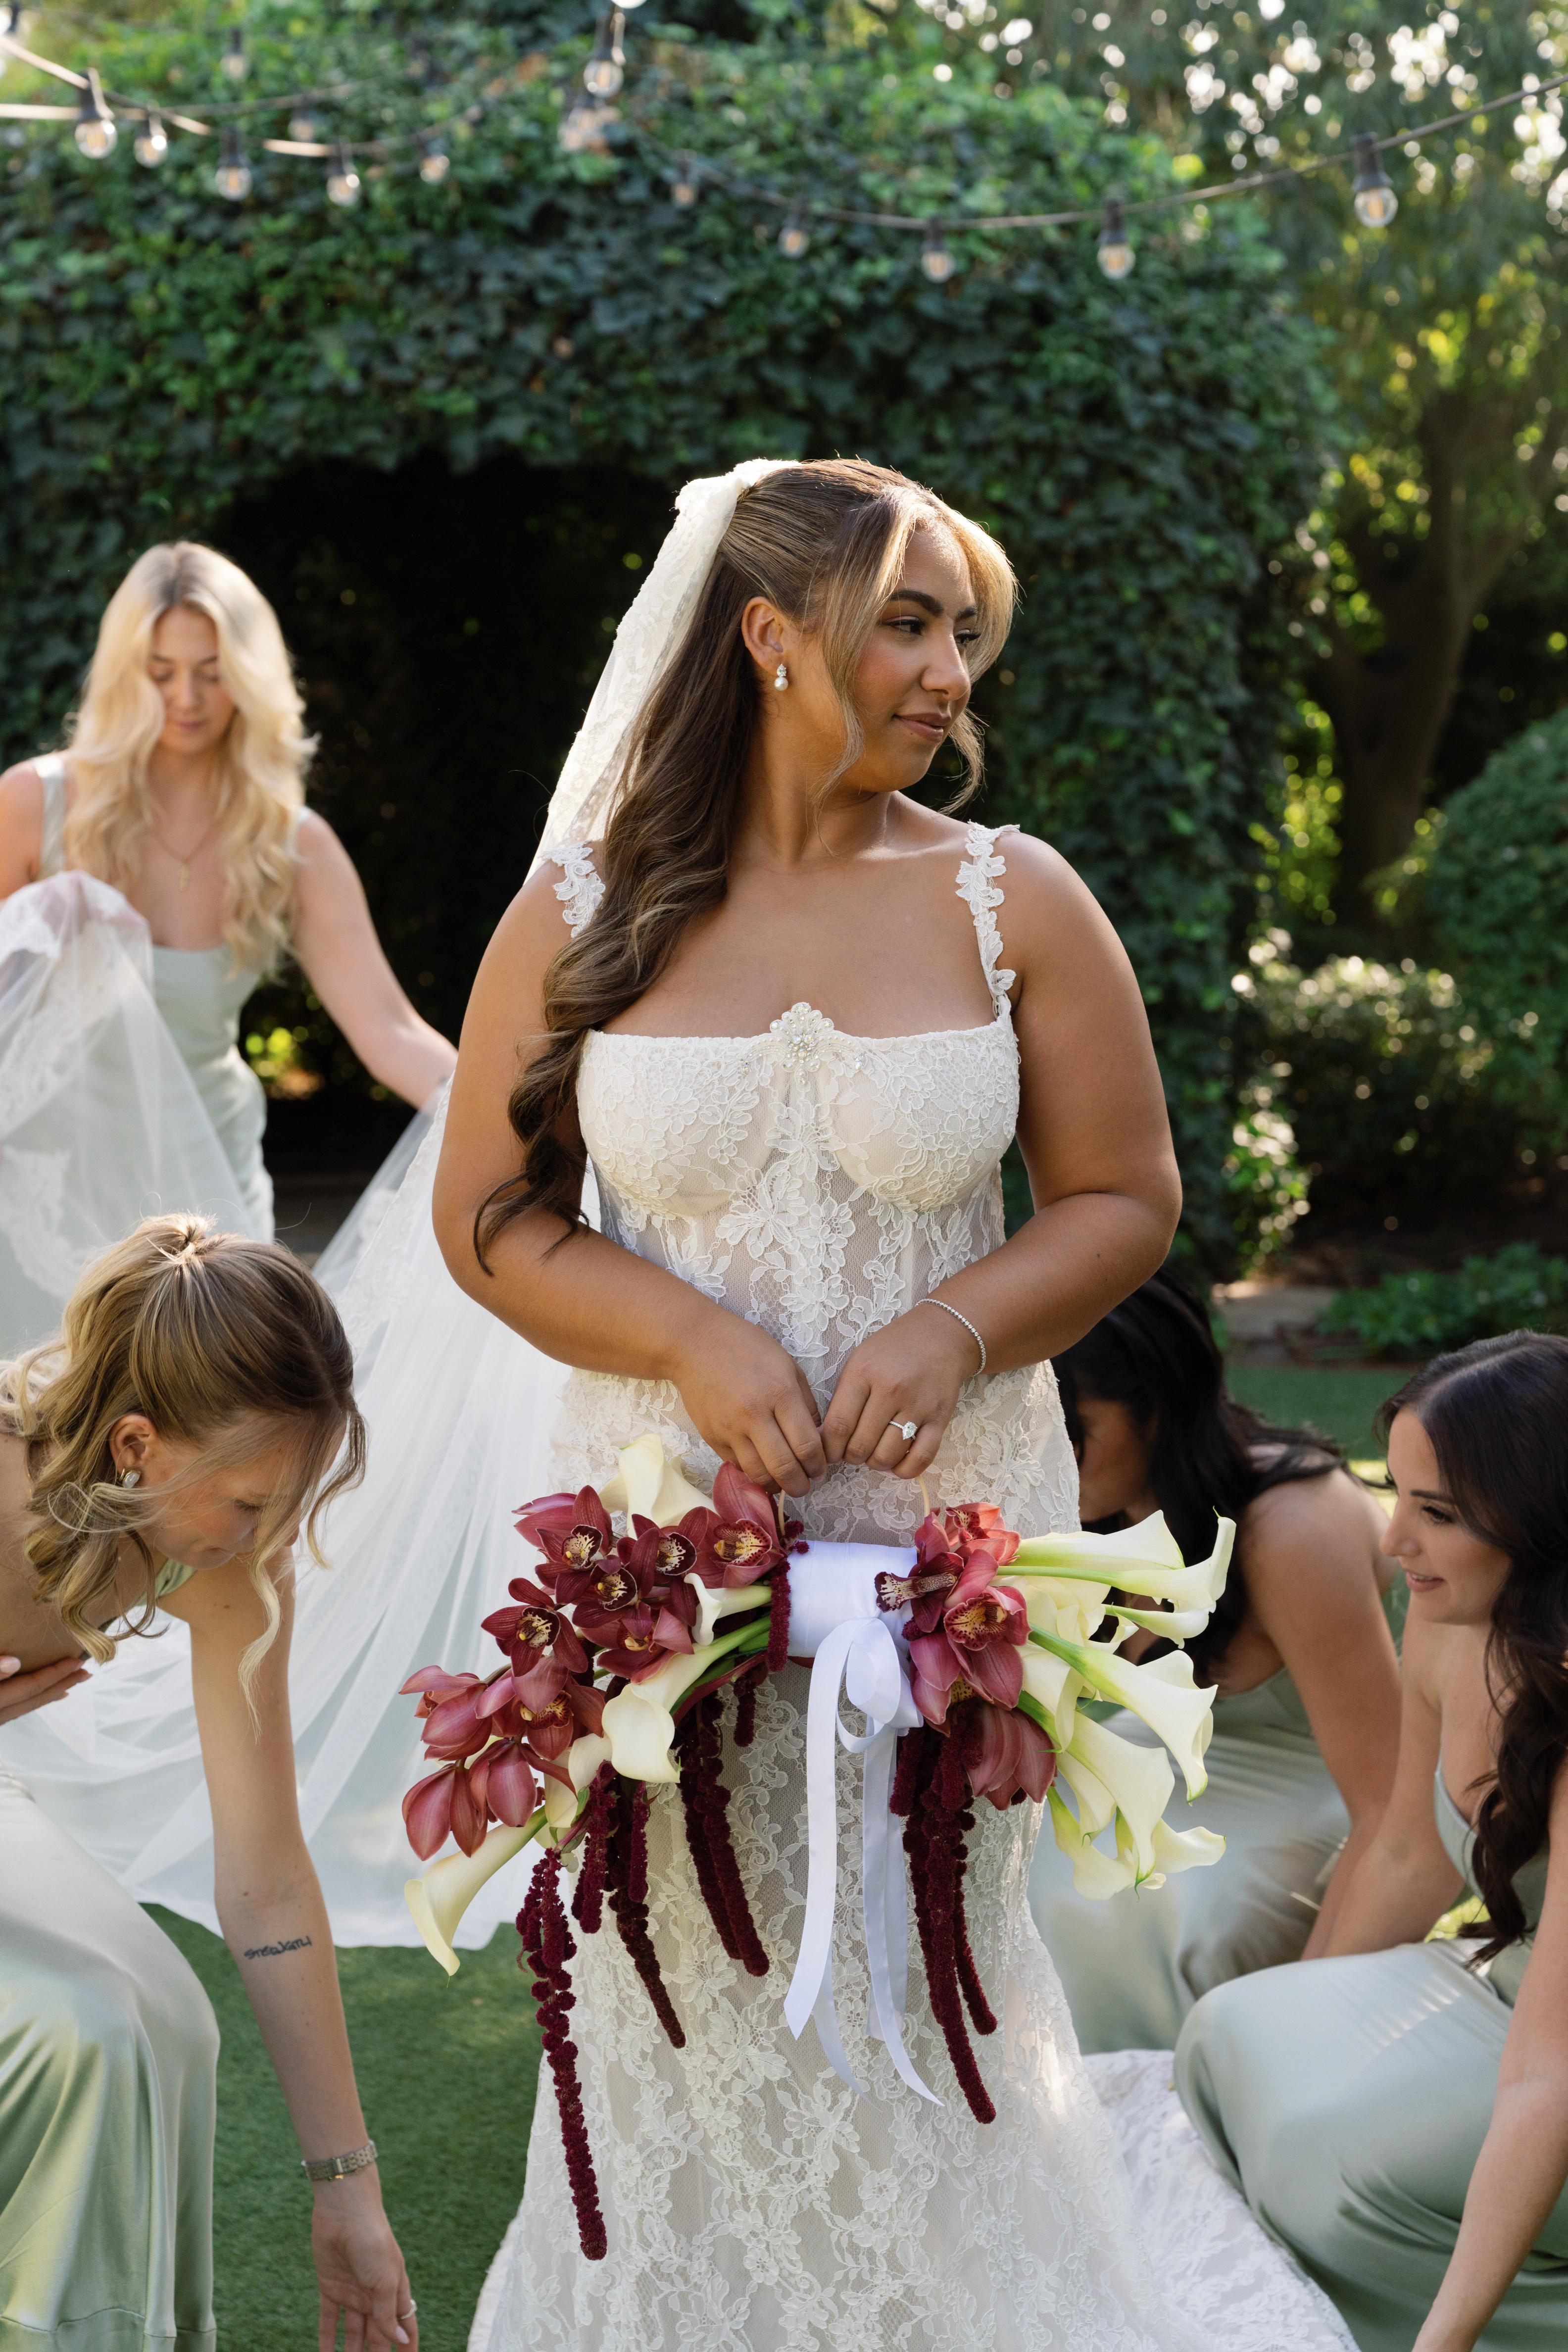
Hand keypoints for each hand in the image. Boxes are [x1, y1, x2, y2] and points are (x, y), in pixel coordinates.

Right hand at [0, 1652, 88, 1725]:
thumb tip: (14, 1662)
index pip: (33, 1686)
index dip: (56, 1673)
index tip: (77, 1661)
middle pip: (37, 1698)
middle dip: (63, 1684)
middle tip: (85, 1673)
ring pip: (29, 1706)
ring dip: (52, 1692)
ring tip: (71, 1683)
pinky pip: (18, 1710)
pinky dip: (35, 1700)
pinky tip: (43, 1696)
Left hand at [313, 2176, 417, 2351]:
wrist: (344, 2212)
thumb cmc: (373, 2241)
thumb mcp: (385, 2280)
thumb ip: (388, 2312)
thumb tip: (399, 2340)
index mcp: (394, 2290)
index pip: (404, 2325)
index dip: (406, 2345)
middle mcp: (374, 2295)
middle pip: (377, 2334)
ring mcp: (352, 2292)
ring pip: (353, 2333)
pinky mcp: (330, 2288)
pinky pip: (329, 2321)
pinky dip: (327, 2340)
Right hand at [667, 1305, 826, 1497]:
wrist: (695, 1344)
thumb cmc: (746, 1348)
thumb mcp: (787, 1365)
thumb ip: (805, 1403)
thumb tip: (817, 1438)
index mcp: (780, 1393)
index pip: (806, 1444)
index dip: (818, 1464)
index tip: (821, 1469)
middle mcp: (754, 1415)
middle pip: (783, 1467)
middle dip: (800, 1485)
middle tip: (806, 1485)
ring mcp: (730, 1428)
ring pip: (758, 1474)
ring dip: (776, 1486)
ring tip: (784, 1483)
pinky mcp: (712, 1437)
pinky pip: (737, 1465)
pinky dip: (752, 1473)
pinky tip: (762, 1467)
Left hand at [821, 1305, 978, 1480]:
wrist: (942, 1335)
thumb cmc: (894, 1349)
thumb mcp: (860, 1360)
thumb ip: (843, 1396)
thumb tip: (827, 1438)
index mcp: (864, 1373)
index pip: (838, 1425)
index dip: (829, 1449)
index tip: (828, 1453)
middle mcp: (890, 1390)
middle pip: (861, 1445)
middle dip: (851, 1457)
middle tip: (852, 1452)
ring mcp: (917, 1406)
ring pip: (887, 1456)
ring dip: (875, 1463)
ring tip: (874, 1454)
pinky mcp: (940, 1419)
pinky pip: (921, 1458)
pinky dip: (904, 1470)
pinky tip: (896, 1465)